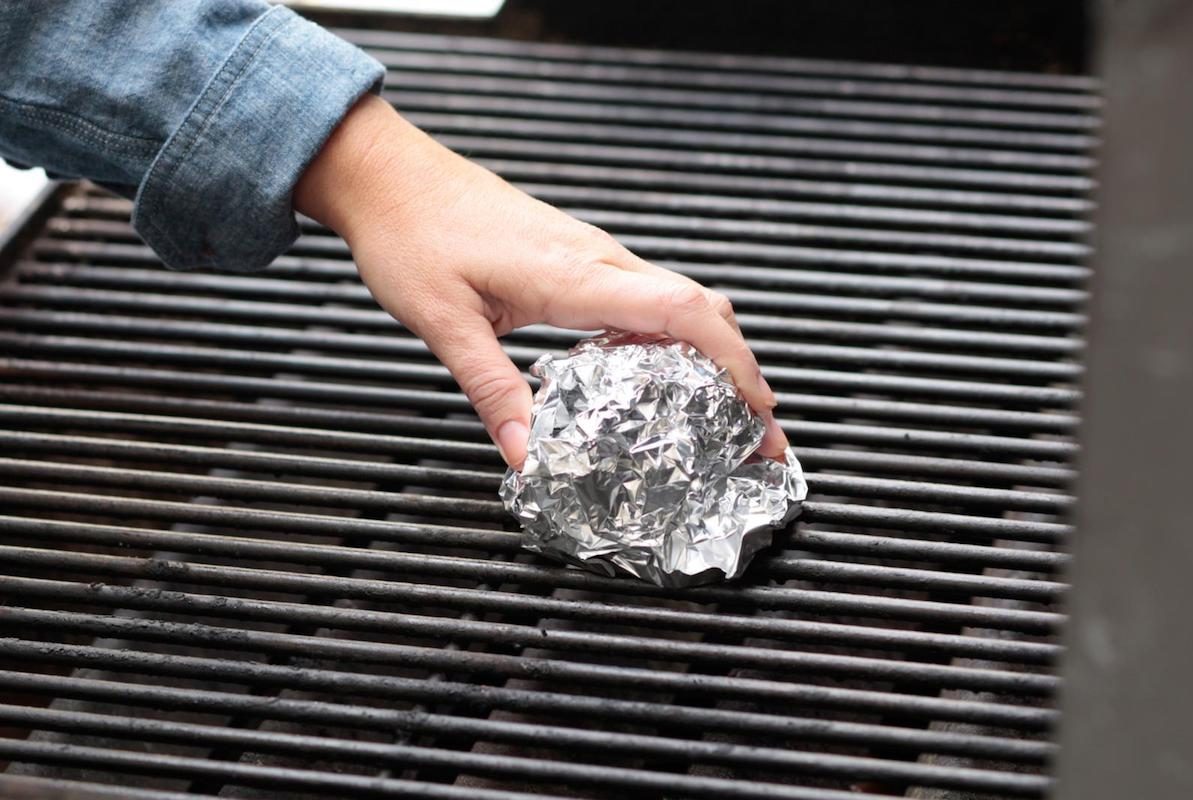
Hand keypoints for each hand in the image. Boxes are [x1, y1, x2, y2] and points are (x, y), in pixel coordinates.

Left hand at [295, 95, 787, 468]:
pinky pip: (646, 296)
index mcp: (574, 274)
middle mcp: (597, 259)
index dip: (731, 358)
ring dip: (712, 353)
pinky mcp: (577, 257)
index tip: (760, 404)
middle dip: (740, 369)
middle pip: (699, 308)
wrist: (390, 176)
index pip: (681, 310)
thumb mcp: (444, 323)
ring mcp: (592, 254)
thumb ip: (492, 389)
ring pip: (678, 300)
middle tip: (758, 432)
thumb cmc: (413, 233)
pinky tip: (664, 373)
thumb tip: (529, 455)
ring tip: (725, 412)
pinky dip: (675, 336)